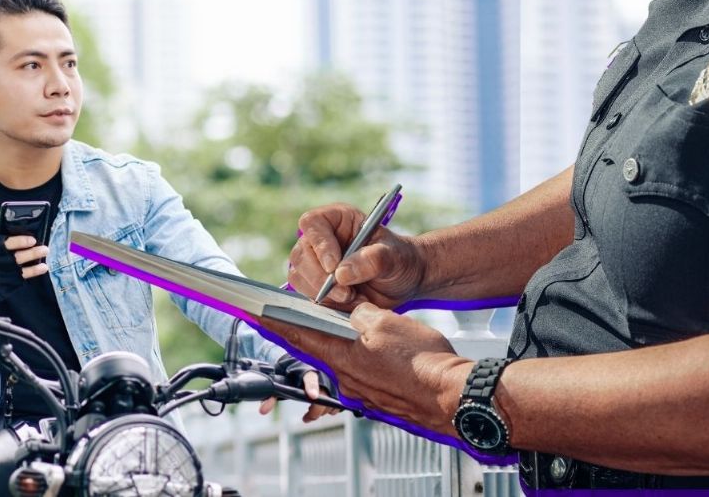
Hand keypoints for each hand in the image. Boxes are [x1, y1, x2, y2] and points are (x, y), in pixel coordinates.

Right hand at [0, 230, 49, 306]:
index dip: (21, 240)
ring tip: (43, 262)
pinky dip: (29, 276)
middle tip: (44, 248)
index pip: (6, 243)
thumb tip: (12, 228)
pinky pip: (17, 282)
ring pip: (20, 272)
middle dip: (33, 253)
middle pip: (17, 258)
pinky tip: (38, 270)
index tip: (33, 239)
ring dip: (35, 267)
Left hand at [258, 303, 472, 436]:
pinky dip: (359, 358)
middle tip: (295, 314)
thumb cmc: (424, 362)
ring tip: (348, 326)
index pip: (298, 335)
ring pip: (341, 360)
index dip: (275, 322)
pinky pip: (361, 373)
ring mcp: (362, 391)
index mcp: (342, 358)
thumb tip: (353, 314)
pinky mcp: (379, 396)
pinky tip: (374, 349)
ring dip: (339, 343)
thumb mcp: (387, 322)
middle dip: (307, 330)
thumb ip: (360, 315)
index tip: (255, 312)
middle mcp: (346, 378)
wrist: (454, 397)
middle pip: (317, 349)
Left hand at [259, 370, 340, 421]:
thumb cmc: (289, 373)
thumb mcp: (278, 383)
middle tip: (306, 417)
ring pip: (331, 403)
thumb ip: (271, 396)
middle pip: (323, 397)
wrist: (299, 362)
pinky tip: (320, 409)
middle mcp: (321, 374)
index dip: (312, 387)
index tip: (312, 397)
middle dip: (315, 411)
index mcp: (305, 369)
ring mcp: (330, 381)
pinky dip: (330, 410)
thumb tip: (263, 410)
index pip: (310, 377)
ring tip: (310, 412)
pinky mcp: (336, 389)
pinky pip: (337, 404)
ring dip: (322, 412)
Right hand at [289, 204, 426, 309]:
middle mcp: (320, 239)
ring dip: (324, 294)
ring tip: (354, 298)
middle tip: (347, 293)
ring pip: (299, 277)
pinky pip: (308, 295)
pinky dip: (328, 304)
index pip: (312, 223)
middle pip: (301, 255)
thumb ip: (373, 259)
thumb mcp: (395, 256)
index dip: (319, 245)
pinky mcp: (315, 285)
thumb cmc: (400, 259)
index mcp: (336, 219)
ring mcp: (314, 262)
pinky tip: (351, 303)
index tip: (334, 267)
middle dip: (321, 279)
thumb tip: (342, 273)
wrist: (403, 282)